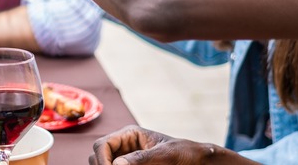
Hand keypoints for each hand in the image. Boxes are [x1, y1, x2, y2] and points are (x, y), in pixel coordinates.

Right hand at [90, 125, 251, 164]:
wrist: (200, 161)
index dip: (101, 159)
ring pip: (103, 164)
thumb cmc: (187, 154)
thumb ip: (142, 159)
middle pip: (97, 156)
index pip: (101, 144)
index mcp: (129, 134)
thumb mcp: (167, 155)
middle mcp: (124, 145)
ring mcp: (126, 158)